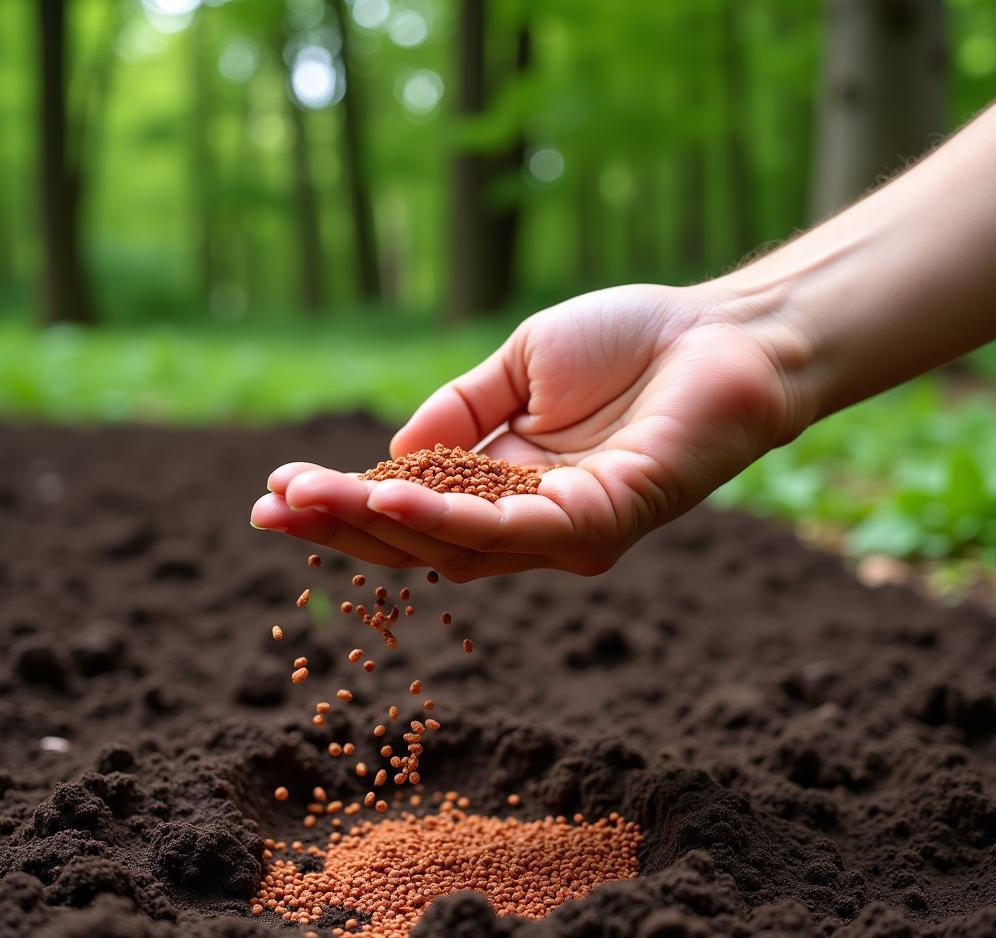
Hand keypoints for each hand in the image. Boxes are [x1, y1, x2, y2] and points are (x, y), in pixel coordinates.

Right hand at [250, 283, 805, 580]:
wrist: (723, 333)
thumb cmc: (629, 343)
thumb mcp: (517, 367)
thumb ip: (456, 411)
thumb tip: (388, 457)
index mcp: (505, 488)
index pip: (412, 512)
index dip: (344, 507)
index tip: (276, 493)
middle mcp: (530, 524)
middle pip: (421, 541)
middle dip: (343, 525)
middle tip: (271, 505)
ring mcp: (566, 533)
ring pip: (453, 546)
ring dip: (375, 525)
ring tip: (305, 501)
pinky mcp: (602, 523)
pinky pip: (511, 531)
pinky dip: (446, 519)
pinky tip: (386, 496)